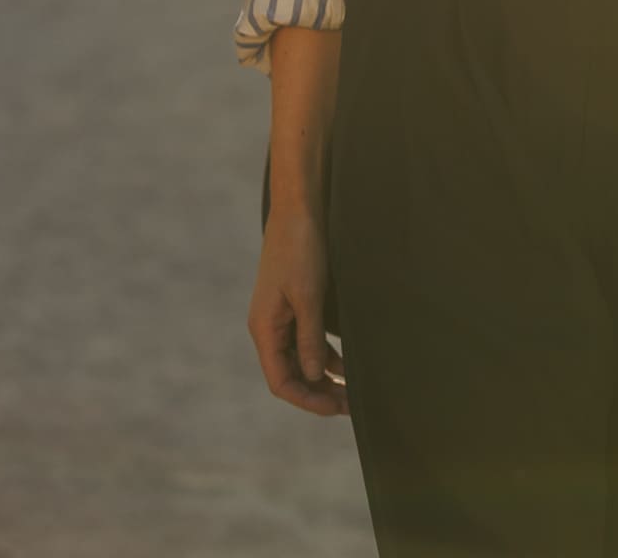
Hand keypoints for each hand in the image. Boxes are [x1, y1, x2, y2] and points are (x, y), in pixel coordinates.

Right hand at [248, 209, 348, 417]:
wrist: (298, 209)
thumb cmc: (300, 249)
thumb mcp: (308, 295)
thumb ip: (310, 338)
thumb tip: (316, 376)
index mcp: (264, 329)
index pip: (281, 381)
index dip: (307, 399)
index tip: (336, 408)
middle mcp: (269, 328)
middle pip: (291, 374)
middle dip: (319, 393)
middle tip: (351, 406)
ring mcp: (281, 317)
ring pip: (301, 360)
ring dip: (325, 376)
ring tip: (353, 391)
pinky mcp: (295, 305)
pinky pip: (308, 341)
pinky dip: (326, 355)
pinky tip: (347, 363)